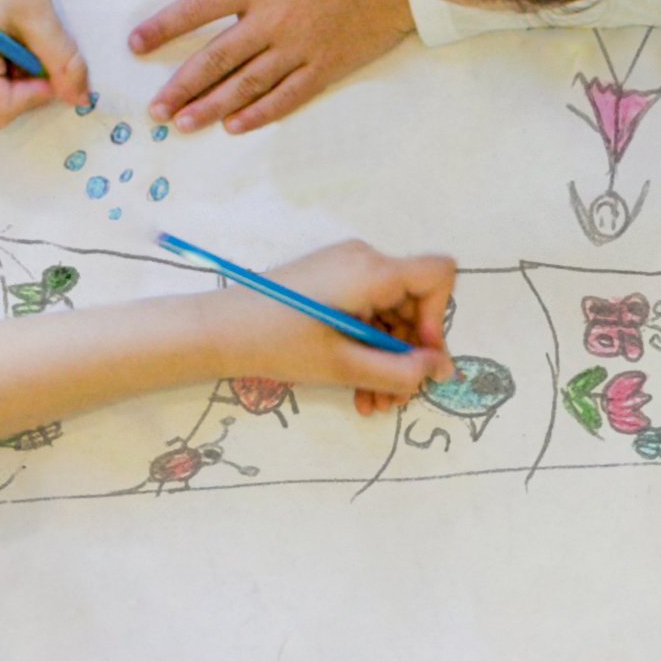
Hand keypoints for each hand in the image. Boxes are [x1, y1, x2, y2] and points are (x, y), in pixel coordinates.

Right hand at [0, 0, 93, 125]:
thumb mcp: (39, 16)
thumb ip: (62, 63)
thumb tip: (79, 99)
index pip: (1, 110)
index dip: (35, 96)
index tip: (52, 65)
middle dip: (28, 82)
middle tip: (38, 41)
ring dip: (20, 69)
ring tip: (23, 28)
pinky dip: (7, 57)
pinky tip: (11, 27)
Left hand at [135, 0, 418, 132]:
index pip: (196, 9)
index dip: (163, 28)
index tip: (136, 45)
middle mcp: (271, 21)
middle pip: (215, 59)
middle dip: (181, 86)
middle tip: (156, 109)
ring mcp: (298, 49)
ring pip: (245, 84)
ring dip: (211, 106)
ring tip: (184, 123)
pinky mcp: (325, 67)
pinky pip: (287, 96)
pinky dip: (260, 113)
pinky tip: (235, 125)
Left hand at [230, 243, 457, 409]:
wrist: (216, 329)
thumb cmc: (277, 343)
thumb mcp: (345, 366)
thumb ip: (401, 371)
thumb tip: (443, 371)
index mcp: (371, 271)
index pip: (439, 276)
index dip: (439, 318)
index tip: (418, 355)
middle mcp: (364, 260)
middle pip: (415, 303)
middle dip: (410, 353)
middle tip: (396, 397)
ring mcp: (346, 268)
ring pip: (391, 314)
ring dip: (389, 359)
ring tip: (374, 400)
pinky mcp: (331, 280)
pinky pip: (368, 311)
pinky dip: (369, 347)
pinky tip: (359, 383)